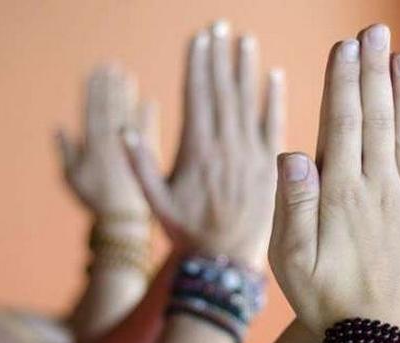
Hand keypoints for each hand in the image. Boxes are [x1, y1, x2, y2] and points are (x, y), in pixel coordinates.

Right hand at [57, 65, 153, 215]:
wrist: (124, 220)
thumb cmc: (96, 200)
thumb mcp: (73, 178)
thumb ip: (67, 151)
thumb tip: (58, 127)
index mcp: (95, 145)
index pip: (94, 110)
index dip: (94, 89)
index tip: (96, 70)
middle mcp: (115, 143)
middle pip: (113, 108)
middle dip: (111, 85)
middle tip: (112, 66)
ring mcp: (134, 149)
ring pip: (131, 115)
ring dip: (128, 95)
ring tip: (127, 77)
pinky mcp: (152, 157)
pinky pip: (151, 131)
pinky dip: (150, 116)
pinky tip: (150, 102)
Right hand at [124, 21, 284, 267]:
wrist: (227, 259)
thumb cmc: (188, 232)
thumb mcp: (156, 204)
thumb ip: (139, 167)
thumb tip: (124, 130)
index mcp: (197, 152)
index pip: (198, 97)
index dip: (198, 65)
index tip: (199, 38)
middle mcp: (226, 147)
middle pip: (222, 92)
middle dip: (219, 57)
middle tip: (220, 27)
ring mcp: (252, 155)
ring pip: (249, 102)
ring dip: (246, 69)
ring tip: (244, 40)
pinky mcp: (272, 165)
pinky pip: (274, 125)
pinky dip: (274, 100)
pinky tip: (274, 76)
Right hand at [269, 24, 399, 337]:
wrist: (378, 342)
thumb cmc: (327, 302)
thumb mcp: (291, 261)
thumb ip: (290, 207)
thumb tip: (292, 154)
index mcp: (340, 196)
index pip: (342, 125)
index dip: (343, 83)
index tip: (345, 48)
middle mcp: (378, 190)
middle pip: (377, 119)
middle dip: (373, 72)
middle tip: (374, 33)